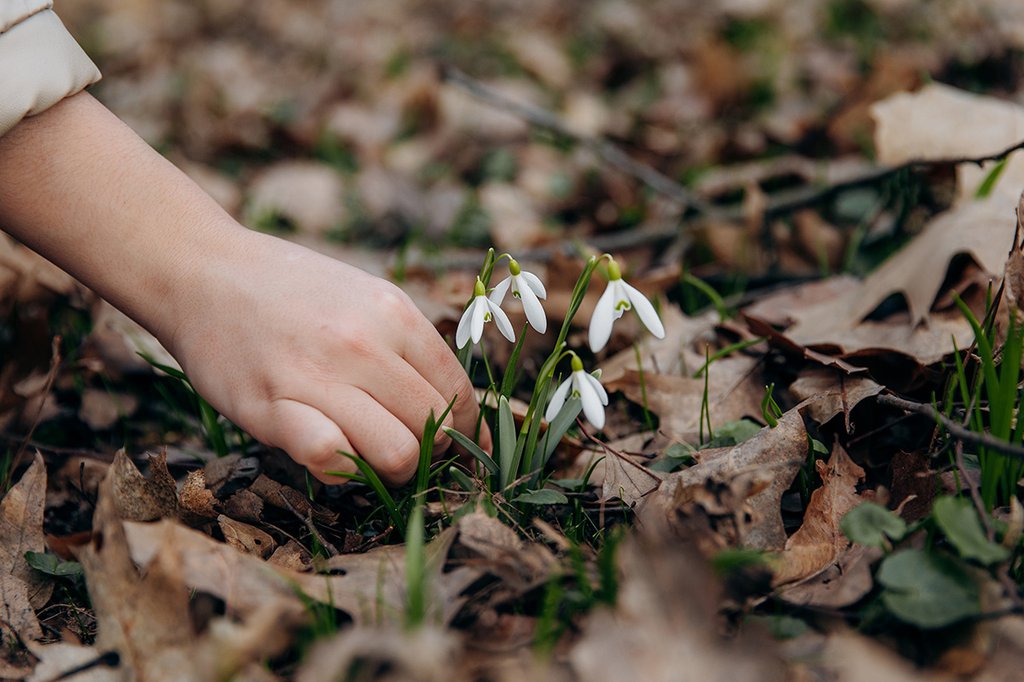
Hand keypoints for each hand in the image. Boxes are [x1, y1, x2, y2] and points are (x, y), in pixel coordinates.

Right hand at [164, 230, 487, 484]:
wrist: (203, 272)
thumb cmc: (291, 290)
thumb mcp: (364, 295)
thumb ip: (407, 345)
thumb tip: (454, 405)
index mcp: (394, 314)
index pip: (459, 393)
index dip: (465, 430)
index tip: (452, 443)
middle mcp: (363, 344)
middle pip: (434, 429)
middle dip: (430, 454)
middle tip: (406, 452)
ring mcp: (317, 376)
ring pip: (397, 454)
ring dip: (391, 471)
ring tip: (370, 458)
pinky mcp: (271, 408)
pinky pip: (331, 458)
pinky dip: (339, 470)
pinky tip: (329, 454)